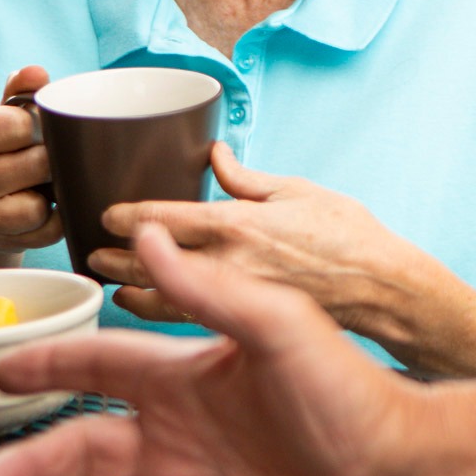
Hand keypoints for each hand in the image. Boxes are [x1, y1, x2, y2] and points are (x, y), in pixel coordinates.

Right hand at [0, 65, 60, 263]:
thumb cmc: (1, 156)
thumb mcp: (5, 121)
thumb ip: (21, 93)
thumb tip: (36, 71)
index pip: (16, 123)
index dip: (41, 125)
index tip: (43, 130)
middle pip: (37, 162)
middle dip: (54, 161)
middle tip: (52, 161)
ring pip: (39, 200)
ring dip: (52, 193)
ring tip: (45, 186)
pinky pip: (45, 228)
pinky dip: (54, 220)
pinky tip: (45, 211)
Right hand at [0, 224, 425, 475]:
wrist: (404, 469)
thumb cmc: (351, 390)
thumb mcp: (278, 325)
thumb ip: (209, 287)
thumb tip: (151, 234)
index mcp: (189, 377)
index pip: (102, 365)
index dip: (51, 365)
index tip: (1, 370)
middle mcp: (183, 435)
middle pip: (83, 450)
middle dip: (29, 468)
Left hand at [92, 144, 417, 337]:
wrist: (382, 288)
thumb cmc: (349, 236)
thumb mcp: (298, 190)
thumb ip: (246, 178)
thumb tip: (214, 154)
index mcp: (238, 223)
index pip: (164, 220)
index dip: (127, 218)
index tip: (107, 215)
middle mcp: (228, 264)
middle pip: (152, 263)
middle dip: (116, 258)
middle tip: (92, 251)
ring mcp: (233, 299)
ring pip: (162, 299)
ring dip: (130, 290)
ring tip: (110, 283)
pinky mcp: (245, 322)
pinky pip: (189, 318)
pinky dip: (161, 311)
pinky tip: (150, 307)